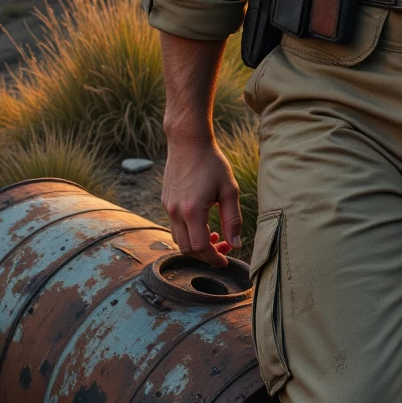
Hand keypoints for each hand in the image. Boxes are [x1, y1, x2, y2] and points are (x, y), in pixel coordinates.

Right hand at [162, 137, 241, 264]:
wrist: (188, 142)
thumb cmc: (212, 163)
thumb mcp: (229, 190)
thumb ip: (233, 219)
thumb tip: (235, 244)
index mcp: (192, 211)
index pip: (200, 247)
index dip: (213, 258)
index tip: (225, 260)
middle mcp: (176, 212)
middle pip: (187, 249)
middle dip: (205, 254)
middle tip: (223, 247)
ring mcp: (168, 207)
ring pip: (178, 239)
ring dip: (195, 244)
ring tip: (213, 234)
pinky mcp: (166, 201)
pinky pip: (174, 226)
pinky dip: (188, 232)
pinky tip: (202, 222)